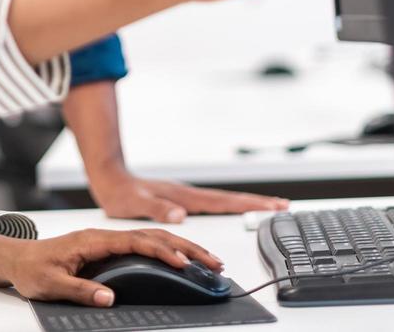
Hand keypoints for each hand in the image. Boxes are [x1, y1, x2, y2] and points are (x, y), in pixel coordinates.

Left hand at [4, 228, 222, 307]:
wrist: (18, 258)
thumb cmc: (32, 269)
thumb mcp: (51, 284)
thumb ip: (80, 290)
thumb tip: (109, 297)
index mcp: (93, 241)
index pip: (136, 242)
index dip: (162, 252)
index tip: (184, 264)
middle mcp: (104, 237)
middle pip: (152, 236)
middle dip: (185, 247)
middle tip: (213, 261)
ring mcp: (107, 240)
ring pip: (152, 238)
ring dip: (181, 247)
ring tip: (207, 260)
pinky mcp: (108, 247)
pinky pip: (144, 245)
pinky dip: (166, 250)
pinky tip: (181, 260)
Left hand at [88, 169, 287, 222]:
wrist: (110, 178)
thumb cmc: (120, 193)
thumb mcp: (134, 204)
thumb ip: (157, 209)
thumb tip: (180, 215)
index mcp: (183, 197)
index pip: (222, 202)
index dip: (248, 205)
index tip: (271, 206)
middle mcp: (189, 194)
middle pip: (230, 199)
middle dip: (257, 202)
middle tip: (283, 205)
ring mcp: (187, 195)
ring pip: (224, 200)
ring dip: (247, 203)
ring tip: (269, 207)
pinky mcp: (183, 199)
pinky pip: (214, 202)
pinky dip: (230, 205)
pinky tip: (234, 210)